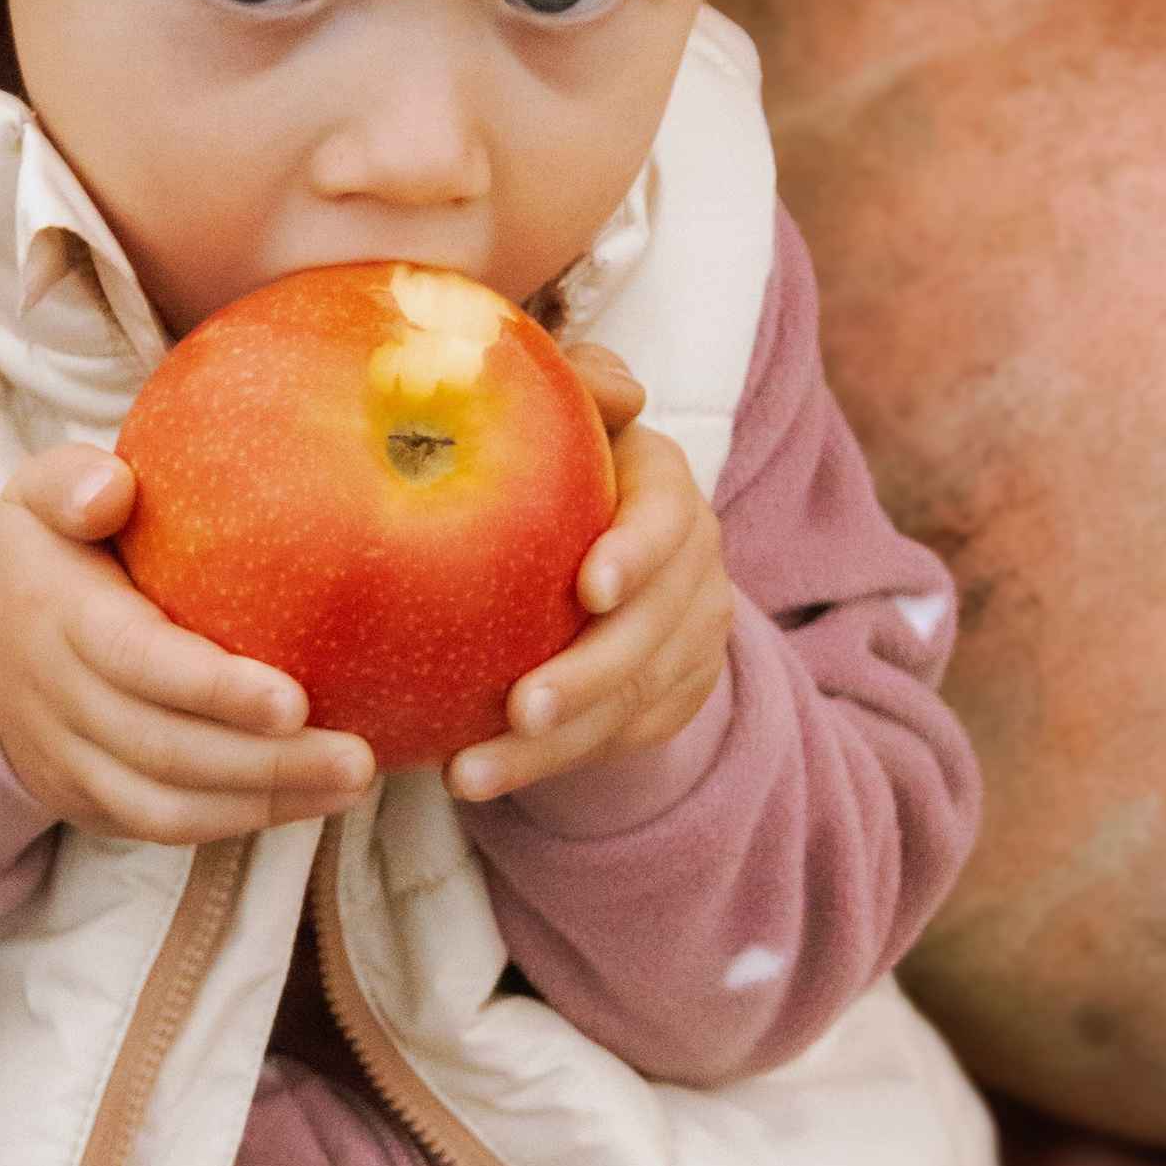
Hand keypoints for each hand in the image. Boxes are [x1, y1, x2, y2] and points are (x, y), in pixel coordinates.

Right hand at [0, 446, 373, 843]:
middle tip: (356, 756)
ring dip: (266, 802)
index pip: (134, 660)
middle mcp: (61, 700)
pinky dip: (244, 820)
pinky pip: (168, 826)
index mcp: (59, 617)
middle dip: (263, 762)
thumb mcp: (44, 498)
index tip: (293, 699)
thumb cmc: (52, 558)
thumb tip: (114, 488)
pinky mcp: (96, 804)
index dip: (210, 689)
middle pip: (164, 749)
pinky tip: (318, 798)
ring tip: (353, 780)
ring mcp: (75, 763)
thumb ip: (72, 480)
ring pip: (168, 806)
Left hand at [446, 347, 734, 803]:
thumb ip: (578, 387)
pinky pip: (613, 741)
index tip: (590, 588)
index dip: (639, 552)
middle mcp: (693, 565)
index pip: (668, 516)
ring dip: (553, 745)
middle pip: (656, 629)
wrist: (588, 555)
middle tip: (522, 708)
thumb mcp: (558, 420)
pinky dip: (547, 765)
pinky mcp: (670, 698)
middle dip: (592, 674)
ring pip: (632, 701)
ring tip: (472, 771)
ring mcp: (688, 638)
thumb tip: (617, 387)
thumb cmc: (546, 471)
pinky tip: (478, 778)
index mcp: (663, 488)